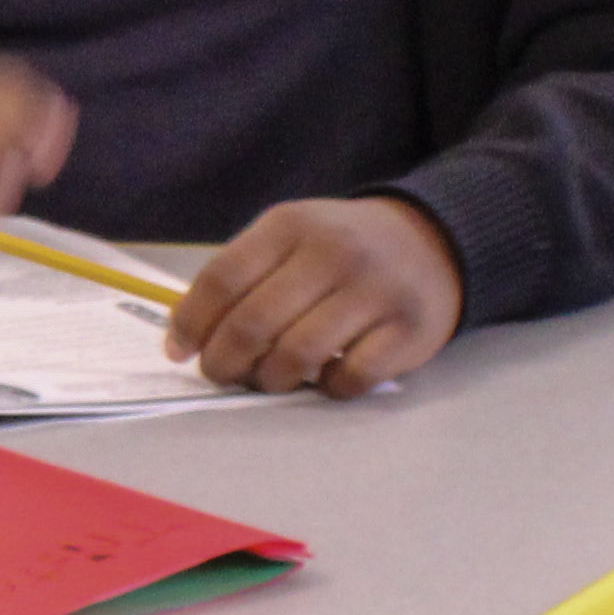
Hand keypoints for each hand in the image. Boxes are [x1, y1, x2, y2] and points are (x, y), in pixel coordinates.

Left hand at [166, 196, 463, 397]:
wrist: (433, 242)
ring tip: (269, 378)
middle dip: (224, 362)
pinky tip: (324, 377)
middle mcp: (333, 252)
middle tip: (222, 374)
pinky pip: (349, 377)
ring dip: (270, 380)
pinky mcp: (408, 330)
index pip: (222, 278)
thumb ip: (243, 277)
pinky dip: (327, 389)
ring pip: (296, 355)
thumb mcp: (291, 240)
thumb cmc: (341, 250)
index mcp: (291, 225)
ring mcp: (374, 291)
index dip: (191, 322)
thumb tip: (183, 339)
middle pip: (253, 322)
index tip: (179, 351)